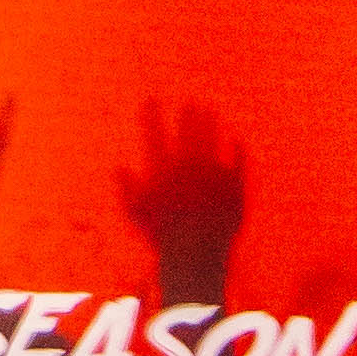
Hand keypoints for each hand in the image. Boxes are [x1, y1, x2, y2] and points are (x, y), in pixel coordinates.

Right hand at [119, 103, 248, 309]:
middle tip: (189, 101)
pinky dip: (237, 150)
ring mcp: (212, 175)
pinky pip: (237, 162)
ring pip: (212, 140)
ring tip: (210, 110)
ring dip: (210, 124)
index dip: (151, 115)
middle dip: (187, 116)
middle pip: (188, 133)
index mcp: (163, 171)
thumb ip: (127, 189)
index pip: (154, 135)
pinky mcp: (233, 187)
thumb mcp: (135, 214)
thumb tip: (119, 168)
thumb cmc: (161, 237)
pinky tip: (236, 140)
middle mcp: (188, 168)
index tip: (150, 99)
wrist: (195, 256)